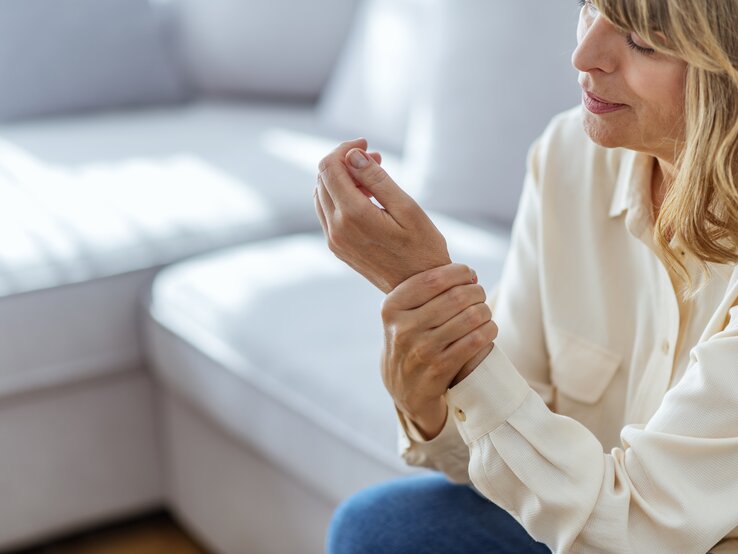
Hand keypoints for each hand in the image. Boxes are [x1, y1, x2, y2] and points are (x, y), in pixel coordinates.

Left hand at [314, 138, 450, 292]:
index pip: (329, 167)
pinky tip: (365, 198)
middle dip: (345, 161)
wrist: (419, 289)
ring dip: (342, 178)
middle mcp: (336, 228)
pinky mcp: (337, 247)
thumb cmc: (422, 248)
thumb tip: (352, 155)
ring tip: (372, 179)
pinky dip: (340, 197)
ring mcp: (334, 240)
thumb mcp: (407, 208)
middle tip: (375, 158)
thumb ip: (377, 179)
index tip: (367, 144)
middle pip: (323, 178)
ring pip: (322, 194)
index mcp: (353, 215)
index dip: (344, 149)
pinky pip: (327, 212)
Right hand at [381, 263, 497, 438]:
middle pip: (456, 297)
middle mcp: (403, 328)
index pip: (434, 278)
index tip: (468, 275)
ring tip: (484, 312)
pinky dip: (488, 330)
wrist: (404, 388)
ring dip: (485, 311)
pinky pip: (475, 341)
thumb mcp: (403, 314)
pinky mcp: (439, 368)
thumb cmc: (411, 340)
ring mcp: (421, 350)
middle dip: (476, 292)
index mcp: (392, 307)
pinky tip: (488, 329)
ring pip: (470, 317)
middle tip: (479, 295)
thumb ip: (426, 291)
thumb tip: (470, 275)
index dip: (459, 272)